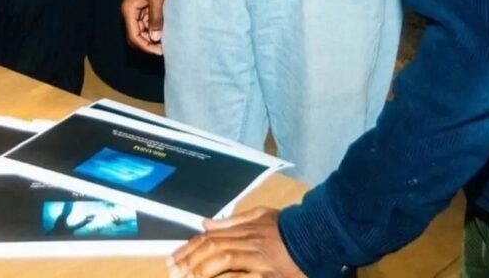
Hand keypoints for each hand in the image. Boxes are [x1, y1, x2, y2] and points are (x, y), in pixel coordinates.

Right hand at [122, 0, 167, 55]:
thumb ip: (155, 18)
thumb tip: (155, 39)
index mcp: (129, 10)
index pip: (134, 36)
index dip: (146, 47)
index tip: (161, 52)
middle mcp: (130, 10)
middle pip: (136, 34)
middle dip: (148, 43)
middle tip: (165, 49)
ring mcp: (136, 5)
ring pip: (142, 27)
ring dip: (152, 34)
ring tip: (168, 40)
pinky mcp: (143, 0)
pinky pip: (147, 18)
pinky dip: (154, 24)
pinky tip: (166, 27)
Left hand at [168, 208, 304, 277]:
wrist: (315, 236)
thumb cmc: (286, 228)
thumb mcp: (260, 216)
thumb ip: (232, 222)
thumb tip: (205, 223)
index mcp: (244, 229)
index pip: (210, 237)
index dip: (189, 248)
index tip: (173, 258)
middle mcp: (248, 242)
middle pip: (213, 248)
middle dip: (190, 261)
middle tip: (173, 272)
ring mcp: (258, 259)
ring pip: (224, 261)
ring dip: (202, 270)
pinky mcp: (268, 275)